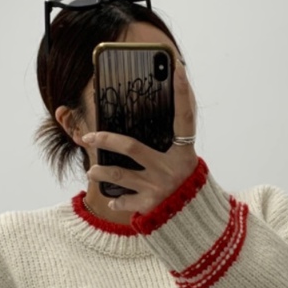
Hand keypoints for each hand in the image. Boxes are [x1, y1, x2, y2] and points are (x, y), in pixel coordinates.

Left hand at [83, 61, 197, 214]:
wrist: (196, 220)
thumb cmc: (187, 185)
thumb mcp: (184, 162)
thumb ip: (173, 143)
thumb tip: (158, 116)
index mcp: (183, 153)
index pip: (184, 117)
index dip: (182, 92)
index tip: (176, 67)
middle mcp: (170, 169)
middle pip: (132, 147)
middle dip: (107, 139)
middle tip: (90, 136)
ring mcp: (159, 188)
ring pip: (120, 174)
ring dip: (102, 172)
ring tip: (92, 171)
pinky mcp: (150, 206)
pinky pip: (125, 201)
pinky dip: (117, 200)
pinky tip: (112, 198)